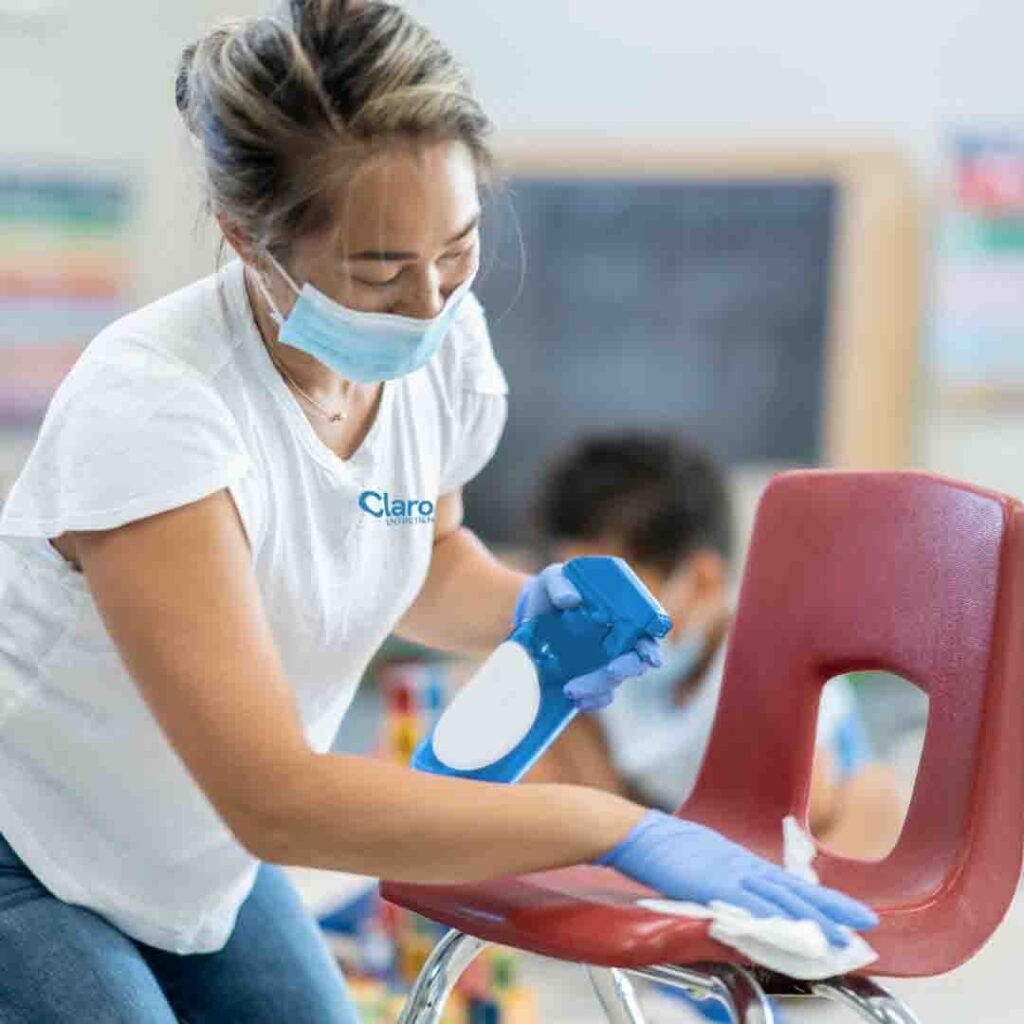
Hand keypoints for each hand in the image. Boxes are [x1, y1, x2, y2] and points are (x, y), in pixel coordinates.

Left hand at [513, 565, 663, 710]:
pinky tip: (576, 701)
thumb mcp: (553, 578)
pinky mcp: (589, 677)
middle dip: (627, 668)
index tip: (648, 656)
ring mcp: (605, 661)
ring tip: (570, 689)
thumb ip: (560, 584)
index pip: (648, 631)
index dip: (651, 645)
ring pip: (615, 681)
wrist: (530, 614)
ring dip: (599, 687)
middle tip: (611, 670)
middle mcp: (620, 640)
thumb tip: (572, 600)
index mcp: (622, 613)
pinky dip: (592, 701)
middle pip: (636, 661)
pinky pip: (600, 696)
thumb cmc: (552, 591)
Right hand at [597, 810, 878, 947]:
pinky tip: (796, 932)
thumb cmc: (662, 850)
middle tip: (867, 923)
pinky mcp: (716, 884)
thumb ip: (722, 886)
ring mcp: (731, 875)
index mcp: (740, 862)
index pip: (788, 884)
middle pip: (795, 891)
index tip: (847, 911)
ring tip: (843, 937)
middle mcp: (743, 866)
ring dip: (815, 920)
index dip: (820, 899)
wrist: (639, 834)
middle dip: (832, 909)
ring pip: (783, 900)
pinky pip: (753, 906)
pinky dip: (777, 920)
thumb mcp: (700, 867)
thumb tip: (739, 908)